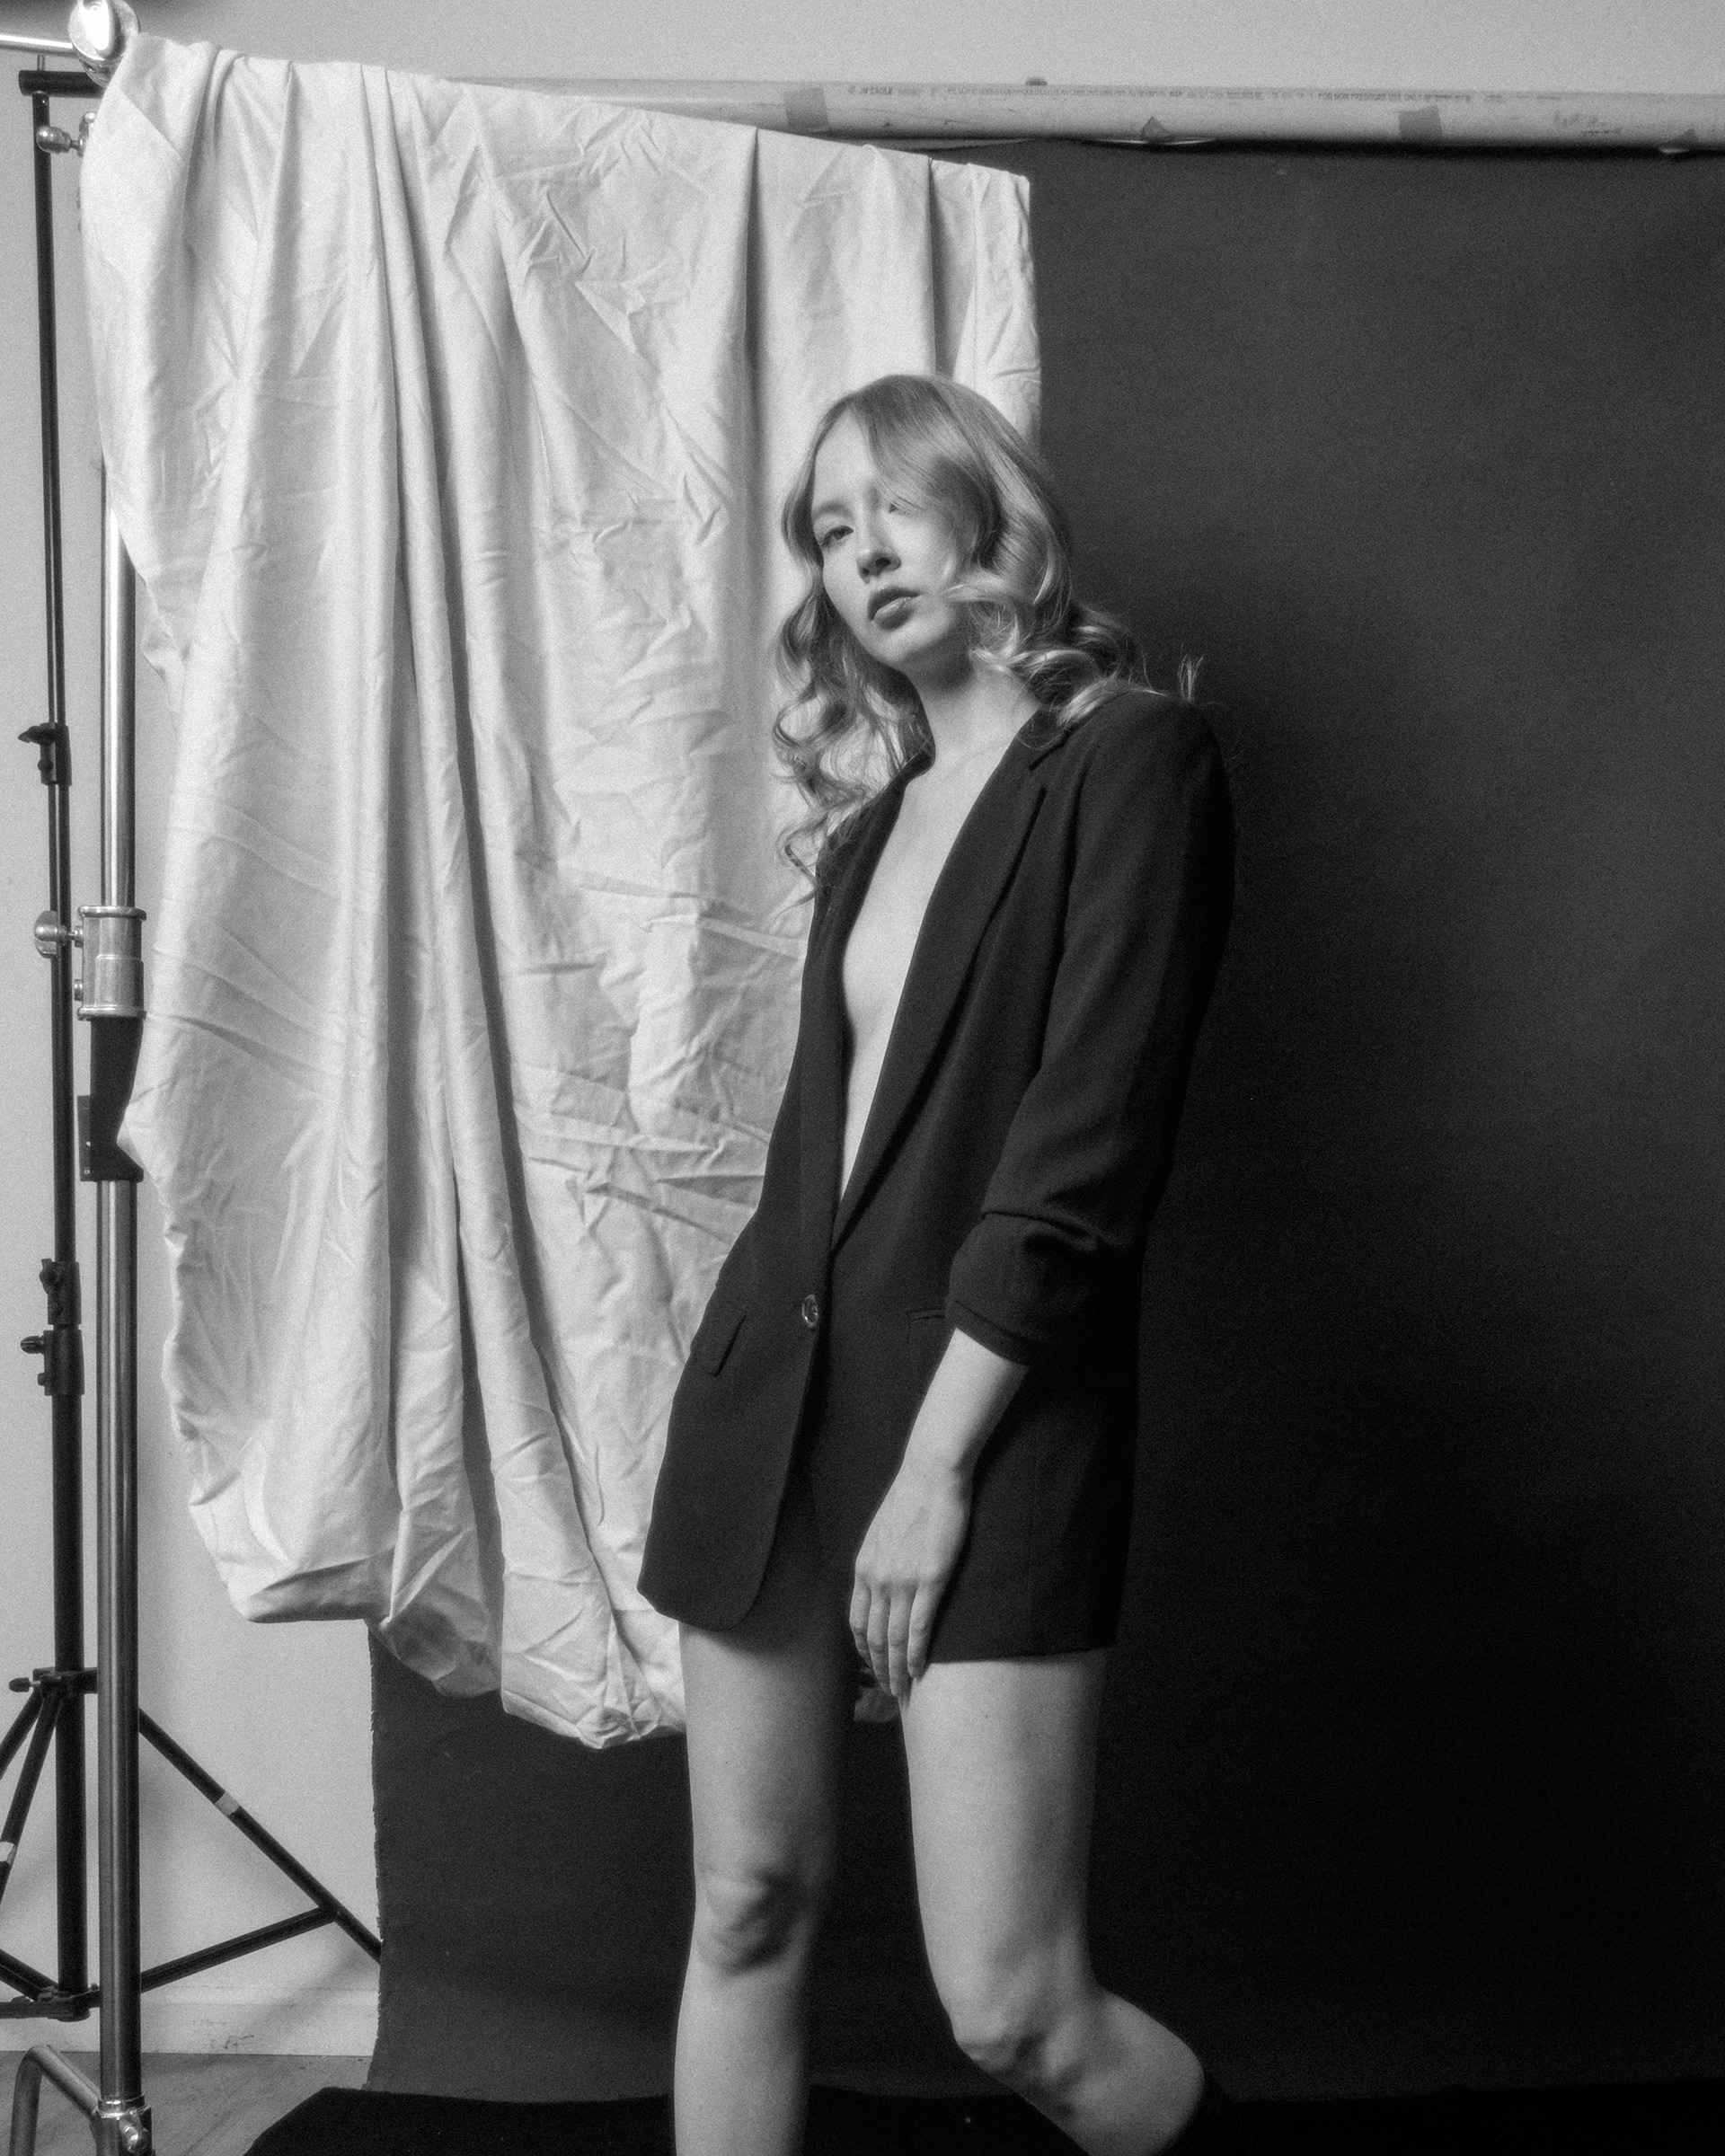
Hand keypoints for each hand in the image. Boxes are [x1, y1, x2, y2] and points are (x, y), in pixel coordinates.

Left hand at [850, 1459, 970, 1705]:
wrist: (931, 1475)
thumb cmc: (911, 1499)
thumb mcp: (881, 1533)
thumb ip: (879, 1562)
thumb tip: (882, 1585)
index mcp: (864, 1568)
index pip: (858, 1623)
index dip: (865, 1652)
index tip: (873, 1669)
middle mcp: (877, 1580)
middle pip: (874, 1639)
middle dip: (880, 1670)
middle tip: (889, 1693)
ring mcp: (902, 1581)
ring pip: (894, 1639)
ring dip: (897, 1671)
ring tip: (903, 1692)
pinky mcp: (930, 1579)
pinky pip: (919, 1627)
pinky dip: (917, 1654)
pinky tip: (920, 1671)